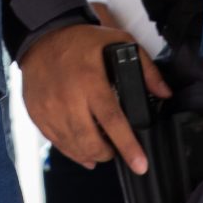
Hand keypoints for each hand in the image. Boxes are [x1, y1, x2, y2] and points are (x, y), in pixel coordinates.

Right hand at [18, 19, 168, 173]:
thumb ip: (145, 68)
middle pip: (90, 141)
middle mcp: (68, 98)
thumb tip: (165, 93)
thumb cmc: (81, 41)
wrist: (41, 37)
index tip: (140, 164)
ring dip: (90, 154)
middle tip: (115, 151)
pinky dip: (71, 151)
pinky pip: (57, 143)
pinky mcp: (38, 115)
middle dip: (107, 153)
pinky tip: (81, 150)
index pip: (112, 120)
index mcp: (90, 81)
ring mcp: (50, 109)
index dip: (127, 146)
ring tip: (99, 149)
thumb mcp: (118, 42)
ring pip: (73, 146)